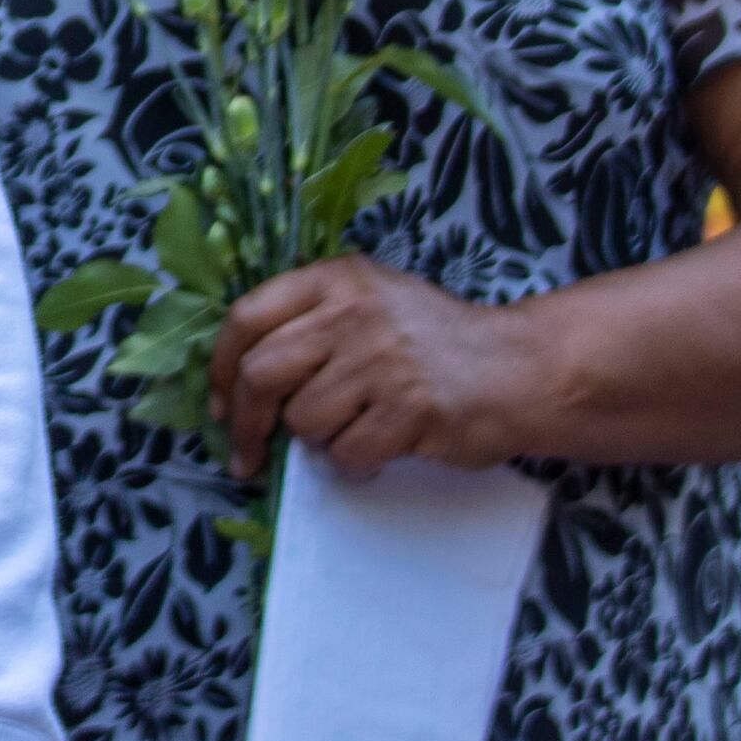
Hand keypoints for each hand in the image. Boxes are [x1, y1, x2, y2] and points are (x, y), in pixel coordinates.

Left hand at [210, 256, 539, 477]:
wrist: (521, 368)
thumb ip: (309, 321)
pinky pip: (347, 452)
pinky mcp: (410, 411)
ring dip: (319, 439)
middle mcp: (352, 314)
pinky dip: (356, 460)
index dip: (220, 368)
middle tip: (248, 452)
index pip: (246, 318)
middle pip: (261, 374)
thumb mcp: (369, 300)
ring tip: (355, 428)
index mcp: (335, 280)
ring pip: (304, 419)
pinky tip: (383, 446)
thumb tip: (238, 379)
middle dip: (247, 422)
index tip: (220, 406)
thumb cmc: (433, 340)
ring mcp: (382, 362)